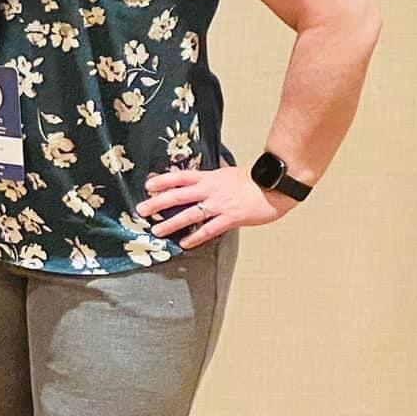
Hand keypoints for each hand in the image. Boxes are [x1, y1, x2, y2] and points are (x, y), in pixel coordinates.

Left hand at [136, 164, 292, 248]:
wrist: (275, 186)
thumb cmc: (253, 180)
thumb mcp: (227, 173)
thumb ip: (211, 178)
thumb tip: (198, 179)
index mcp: (209, 177)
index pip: (180, 177)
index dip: (163, 181)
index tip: (147, 186)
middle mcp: (210, 190)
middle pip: (178, 195)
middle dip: (157, 203)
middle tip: (141, 210)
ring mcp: (219, 205)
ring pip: (189, 214)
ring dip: (171, 223)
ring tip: (156, 230)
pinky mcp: (230, 218)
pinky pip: (209, 229)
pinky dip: (195, 237)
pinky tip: (184, 243)